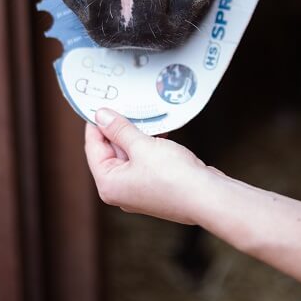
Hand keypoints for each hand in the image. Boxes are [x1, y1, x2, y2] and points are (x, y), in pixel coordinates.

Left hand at [84, 109, 209, 223]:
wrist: (207, 197)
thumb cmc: (174, 178)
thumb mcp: (142, 146)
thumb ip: (120, 130)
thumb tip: (101, 116)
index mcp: (109, 184)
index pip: (93, 147)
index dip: (96, 124)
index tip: (101, 104)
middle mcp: (121, 190)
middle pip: (111, 151)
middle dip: (119, 128)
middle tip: (125, 104)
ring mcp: (138, 189)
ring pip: (130, 154)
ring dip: (137, 134)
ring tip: (144, 114)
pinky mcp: (155, 185)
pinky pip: (145, 159)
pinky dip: (149, 144)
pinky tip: (159, 130)